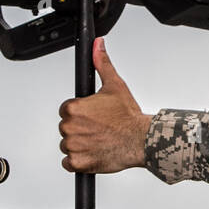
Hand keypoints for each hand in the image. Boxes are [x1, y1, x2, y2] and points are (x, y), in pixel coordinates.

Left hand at [58, 37, 153, 172]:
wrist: (141, 140)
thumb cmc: (128, 116)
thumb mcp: (115, 85)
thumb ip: (102, 63)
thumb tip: (97, 45)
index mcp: (73, 108)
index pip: (67, 110)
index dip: (81, 112)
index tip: (94, 116)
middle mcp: (69, 127)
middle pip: (67, 127)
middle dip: (80, 128)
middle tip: (99, 128)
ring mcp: (73, 146)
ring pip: (68, 145)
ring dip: (80, 144)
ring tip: (99, 140)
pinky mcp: (78, 163)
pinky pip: (69, 163)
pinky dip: (79, 160)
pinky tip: (94, 152)